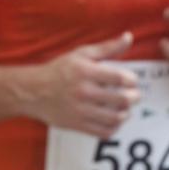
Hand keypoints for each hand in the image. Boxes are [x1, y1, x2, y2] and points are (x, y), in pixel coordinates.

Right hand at [22, 32, 139, 137]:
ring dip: (126, 113)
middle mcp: (83, 92)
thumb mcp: (82, 53)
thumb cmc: (60, 70)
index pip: (119, 78)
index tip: (132, 81)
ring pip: (114, 118)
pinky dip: (114, 128)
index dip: (132, 80)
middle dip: (134, 97)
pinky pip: (103, 132)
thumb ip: (108, 47)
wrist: (33, 91)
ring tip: (126, 108)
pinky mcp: (77, 125)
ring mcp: (80, 111)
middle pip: (121, 99)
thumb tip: (128, 37)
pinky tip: (115, 119)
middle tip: (135, 95)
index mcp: (86, 72)